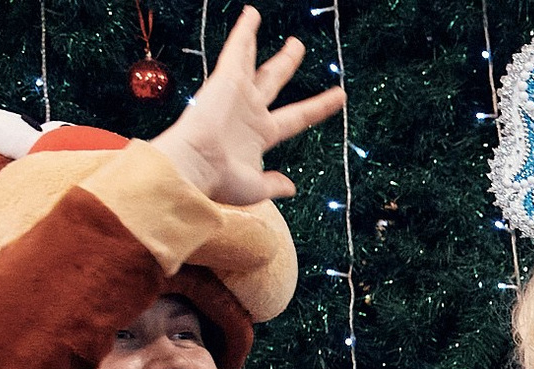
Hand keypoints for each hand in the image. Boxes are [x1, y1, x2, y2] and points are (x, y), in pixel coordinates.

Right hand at [150, 9, 344, 204]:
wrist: (194, 168)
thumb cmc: (221, 181)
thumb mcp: (256, 187)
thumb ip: (274, 184)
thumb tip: (291, 187)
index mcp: (260, 134)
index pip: (298, 116)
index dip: (319, 106)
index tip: (339, 95)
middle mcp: (249, 110)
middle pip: (273, 80)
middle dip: (285, 63)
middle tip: (297, 46)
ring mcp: (236, 94)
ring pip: (250, 59)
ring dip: (252, 38)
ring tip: (257, 15)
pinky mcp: (224, 81)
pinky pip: (237, 51)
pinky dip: (244, 33)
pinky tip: (251, 15)